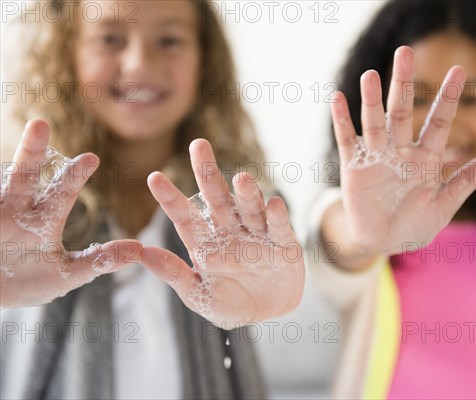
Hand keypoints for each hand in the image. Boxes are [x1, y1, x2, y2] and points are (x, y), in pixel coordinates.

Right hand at [0, 119, 142, 306]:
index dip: (73, 176)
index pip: (60, 192)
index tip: (91, 157)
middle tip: (40, 124)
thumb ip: (99, 261)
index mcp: (42, 219)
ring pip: (0, 183)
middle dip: (31, 151)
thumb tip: (138, 249)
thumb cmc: (24, 281)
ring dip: (7, 160)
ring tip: (18, 132)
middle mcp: (15, 211)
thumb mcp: (65, 274)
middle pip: (23, 176)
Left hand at [143, 139, 303, 328]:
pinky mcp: (284, 245)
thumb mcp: (198, 294)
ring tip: (241, 178)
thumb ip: (174, 274)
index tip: (154, 177)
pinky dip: (278, 216)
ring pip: (250, 209)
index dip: (170, 198)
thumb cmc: (229, 304)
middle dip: (208, 173)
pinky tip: (274, 203)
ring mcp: (258, 235)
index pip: (185, 217)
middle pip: (217, 199)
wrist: (268, 315)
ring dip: (246, 194)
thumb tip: (142, 252)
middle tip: (198, 146)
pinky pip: (280, 228)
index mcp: (206, 243)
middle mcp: (230, 232)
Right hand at [331, 46, 475, 255]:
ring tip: (371, 75)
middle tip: (405, 52)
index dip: (448, 98)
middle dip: (404, 84)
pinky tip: (338, 99)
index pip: (439, 122)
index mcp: (426, 158)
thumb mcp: (443, 206)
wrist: (382, 242)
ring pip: (374, 121)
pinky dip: (342, 120)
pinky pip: (346, 139)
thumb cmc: (415, 226)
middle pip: (402, 111)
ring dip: (372, 99)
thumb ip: (464, 182)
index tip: (459, 71)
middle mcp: (400, 150)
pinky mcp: (353, 165)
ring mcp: (375, 155)